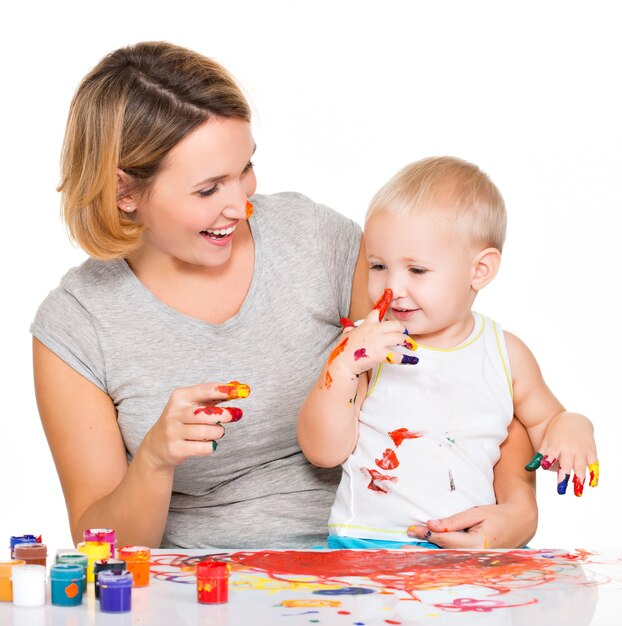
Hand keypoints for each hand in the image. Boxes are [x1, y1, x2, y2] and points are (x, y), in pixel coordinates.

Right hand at [142, 381, 248, 468]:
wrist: (157, 444)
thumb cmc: (182, 420)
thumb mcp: (192, 405)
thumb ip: (213, 398)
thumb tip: (237, 390)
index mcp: (180, 397)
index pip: (205, 390)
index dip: (224, 390)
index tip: (240, 391)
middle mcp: (174, 412)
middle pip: (206, 413)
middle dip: (224, 414)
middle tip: (235, 415)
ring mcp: (173, 431)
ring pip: (206, 432)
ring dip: (218, 432)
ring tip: (218, 431)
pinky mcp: (175, 448)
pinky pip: (202, 447)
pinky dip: (211, 445)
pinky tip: (210, 443)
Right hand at [331, 309, 417, 379]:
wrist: (342, 363)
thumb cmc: (344, 350)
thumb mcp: (346, 334)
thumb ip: (348, 327)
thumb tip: (345, 321)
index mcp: (367, 324)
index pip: (377, 311)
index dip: (384, 302)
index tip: (390, 293)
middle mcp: (375, 330)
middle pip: (395, 325)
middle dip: (402, 329)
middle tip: (405, 334)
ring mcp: (378, 341)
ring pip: (400, 338)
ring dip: (408, 342)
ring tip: (412, 347)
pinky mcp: (381, 354)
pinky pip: (398, 355)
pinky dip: (406, 359)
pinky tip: (411, 360)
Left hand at [406, 502, 535, 548]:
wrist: (519, 524)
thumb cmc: (497, 515)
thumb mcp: (476, 513)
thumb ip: (454, 521)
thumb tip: (431, 525)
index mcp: (477, 543)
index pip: (445, 540)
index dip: (427, 534)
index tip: (411, 529)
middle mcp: (477, 556)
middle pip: (445, 551)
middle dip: (425, 545)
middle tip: (408, 537)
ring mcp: (477, 561)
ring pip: (449, 557)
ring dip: (432, 550)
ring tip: (414, 543)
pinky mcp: (477, 561)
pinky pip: (456, 557)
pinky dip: (443, 552)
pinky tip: (431, 547)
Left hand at [524, 412, 597, 495]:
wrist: (573, 420)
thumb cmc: (555, 433)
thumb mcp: (546, 441)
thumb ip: (539, 455)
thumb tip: (527, 468)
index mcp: (556, 445)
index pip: (551, 454)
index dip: (548, 460)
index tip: (545, 467)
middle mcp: (569, 448)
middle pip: (566, 463)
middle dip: (564, 475)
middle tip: (560, 489)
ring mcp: (581, 450)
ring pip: (581, 466)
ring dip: (579, 479)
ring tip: (577, 492)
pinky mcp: (591, 452)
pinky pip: (593, 464)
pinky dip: (593, 475)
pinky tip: (592, 485)